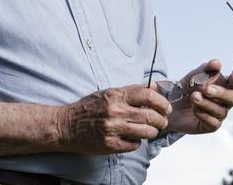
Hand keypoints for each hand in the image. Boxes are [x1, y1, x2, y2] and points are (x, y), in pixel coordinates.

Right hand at [57, 84, 172, 153]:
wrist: (67, 125)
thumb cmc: (88, 108)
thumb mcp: (108, 93)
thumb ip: (132, 90)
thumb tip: (154, 87)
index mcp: (115, 95)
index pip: (147, 96)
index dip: (162, 102)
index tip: (166, 107)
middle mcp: (115, 111)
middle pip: (151, 116)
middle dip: (161, 120)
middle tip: (162, 121)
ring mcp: (113, 129)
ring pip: (146, 132)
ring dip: (151, 132)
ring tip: (148, 130)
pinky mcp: (111, 145)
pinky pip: (135, 144)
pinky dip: (137, 141)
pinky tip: (131, 137)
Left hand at [167, 59, 232, 133]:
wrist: (170, 105)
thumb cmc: (186, 89)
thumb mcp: (192, 77)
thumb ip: (204, 70)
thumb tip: (216, 62)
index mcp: (224, 86)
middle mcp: (225, 101)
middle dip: (221, 93)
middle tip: (206, 89)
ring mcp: (219, 114)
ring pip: (221, 111)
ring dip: (206, 103)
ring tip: (193, 97)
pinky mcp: (211, 126)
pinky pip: (212, 122)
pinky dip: (202, 113)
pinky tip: (194, 109)